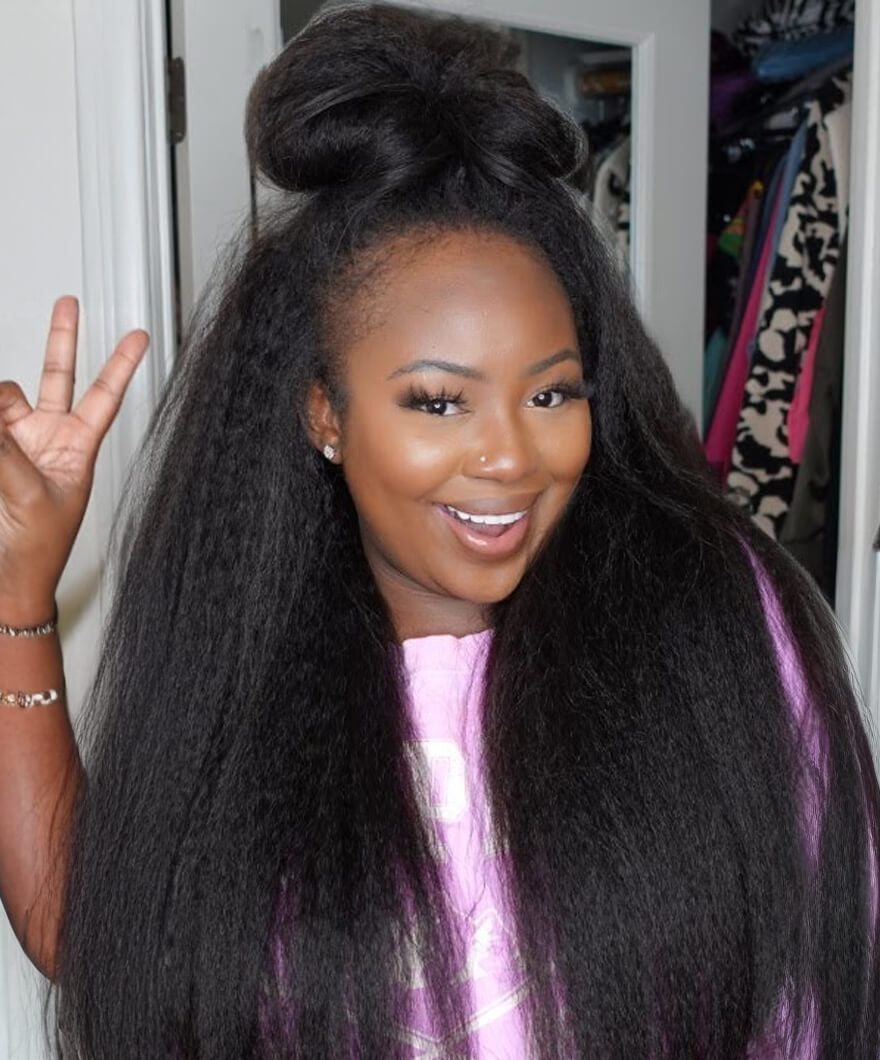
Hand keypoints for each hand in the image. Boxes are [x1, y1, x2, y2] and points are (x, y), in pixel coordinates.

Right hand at [0, 297, 148, 622]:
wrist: (9, 578)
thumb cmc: (39, 548)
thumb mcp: (29, 494)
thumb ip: (6, 450)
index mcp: (78, 448)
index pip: (105, 397)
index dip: (121, 365)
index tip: (141, 335)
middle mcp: (49, 438)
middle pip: (57, 377)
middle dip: (62, 339)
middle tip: (69, 302)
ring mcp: (16, 442)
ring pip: (4, 397)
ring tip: (5, 449)